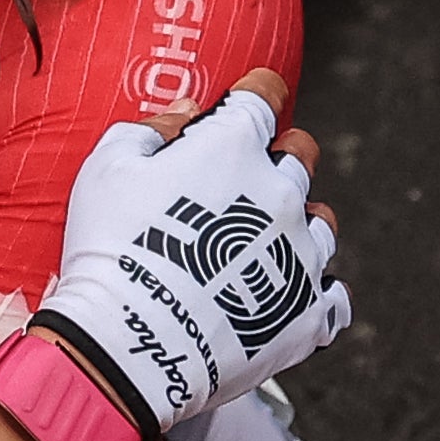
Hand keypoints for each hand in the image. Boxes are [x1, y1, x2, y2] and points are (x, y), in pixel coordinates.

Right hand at [36, 69, 347, 439]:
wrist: (130, 344)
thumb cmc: (109, 249)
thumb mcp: (106, 171)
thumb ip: (149, 129)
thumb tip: (186, 112)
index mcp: (234, 149)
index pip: (263, 97)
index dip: (252, 96)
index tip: (243, 105)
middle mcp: (281, 193)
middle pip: (301, 156)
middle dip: (279, 158)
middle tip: (246, 182)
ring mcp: (300, 255)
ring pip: (321, 225)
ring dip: (296, 226)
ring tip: (262, 247)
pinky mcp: (308, 314)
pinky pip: (333, 299)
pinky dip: (313, 295)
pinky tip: (287, 298)